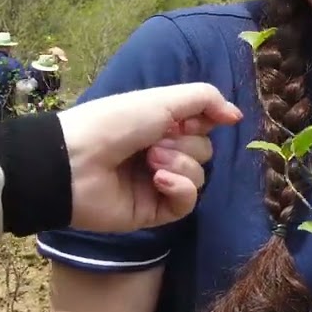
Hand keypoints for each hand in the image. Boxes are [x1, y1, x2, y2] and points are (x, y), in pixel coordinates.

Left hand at [57, 83, 242, 231]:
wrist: (74, 162)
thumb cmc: (115, 123)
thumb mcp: (163, 99)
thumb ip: (205, 100)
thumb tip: (237, 116)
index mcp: (162, 126)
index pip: (204, 127)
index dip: (201, 123)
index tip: (185, 121)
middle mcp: (163, 154)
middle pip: (205, 151)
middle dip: (186, 146)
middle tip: (155, 144)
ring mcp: (159, 184)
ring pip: (200, 176)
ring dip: (180, 165)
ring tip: (150, 162)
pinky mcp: (154, 212)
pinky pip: (187, 203)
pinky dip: (180, 188)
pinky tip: (159, 181)